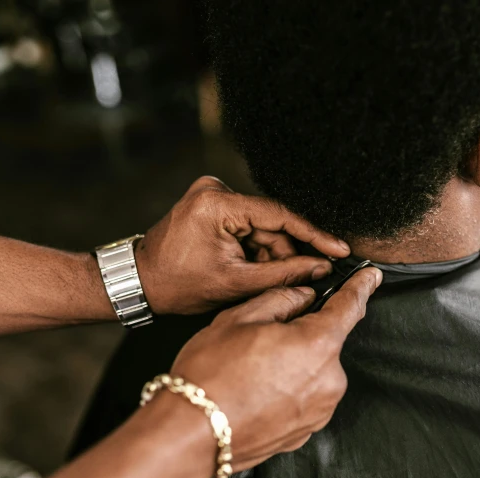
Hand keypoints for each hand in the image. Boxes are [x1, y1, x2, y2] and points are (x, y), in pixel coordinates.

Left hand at [135, 176, 350, 314]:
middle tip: (299, 277)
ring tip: (255, 278)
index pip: (279, 215)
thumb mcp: (236, 283)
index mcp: (217, 204)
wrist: (140, 282)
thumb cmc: (177, 285)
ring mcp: (211, 194)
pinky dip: (253, 248)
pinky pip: (247, 225)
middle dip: (284, 252)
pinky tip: (247, 267)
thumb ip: (284, 273)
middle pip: (271, 222)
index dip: (313, 234)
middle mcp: (214, 190)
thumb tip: (320, 268)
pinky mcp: (211, 203)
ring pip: (261, 226)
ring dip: (268, 252)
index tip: (338, 248)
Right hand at [170, 266, 382, 470]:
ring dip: (293, 364)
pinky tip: (255, 392)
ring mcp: (319, 410)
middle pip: (325, 342)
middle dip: (301, 334)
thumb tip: (304, 297)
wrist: (191, 436)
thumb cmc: (210, 375)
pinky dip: (286, 390)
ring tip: (250, 372)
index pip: (350, 306)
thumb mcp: (239, 318)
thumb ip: (281, 299)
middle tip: (259, 339)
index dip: (361, 287)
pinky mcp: (306, 431)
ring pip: (314, 371)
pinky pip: (304, 398)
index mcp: (318, 344)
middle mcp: (329, 380)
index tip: (371, 277)